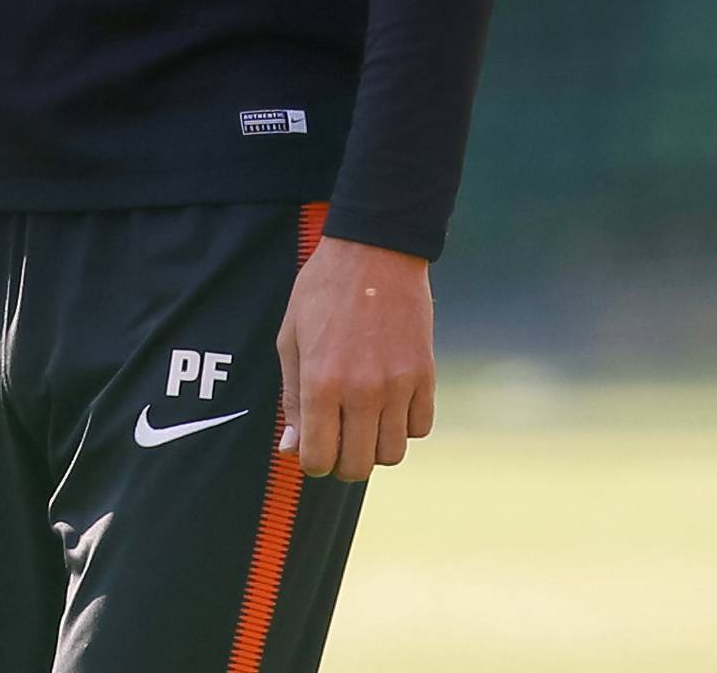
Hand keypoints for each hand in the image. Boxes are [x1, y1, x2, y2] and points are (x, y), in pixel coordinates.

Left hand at [275, 236, 434, 481]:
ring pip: (392, 454)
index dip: (313, 460)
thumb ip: (292, 397)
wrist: (374, 249)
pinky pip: (420, 428)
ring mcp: (397, 384)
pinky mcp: (425, 374)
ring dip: (376, 445)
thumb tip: (291, 448)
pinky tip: (391, 400)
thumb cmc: (323, 290)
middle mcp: (361, 390)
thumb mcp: (291, 337)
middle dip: (344, 461)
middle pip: (358, 466)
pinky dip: (405, 425)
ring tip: (365, 417)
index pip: (319, 458)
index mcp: (321, 381)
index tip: (314, 446)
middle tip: (340, 438)